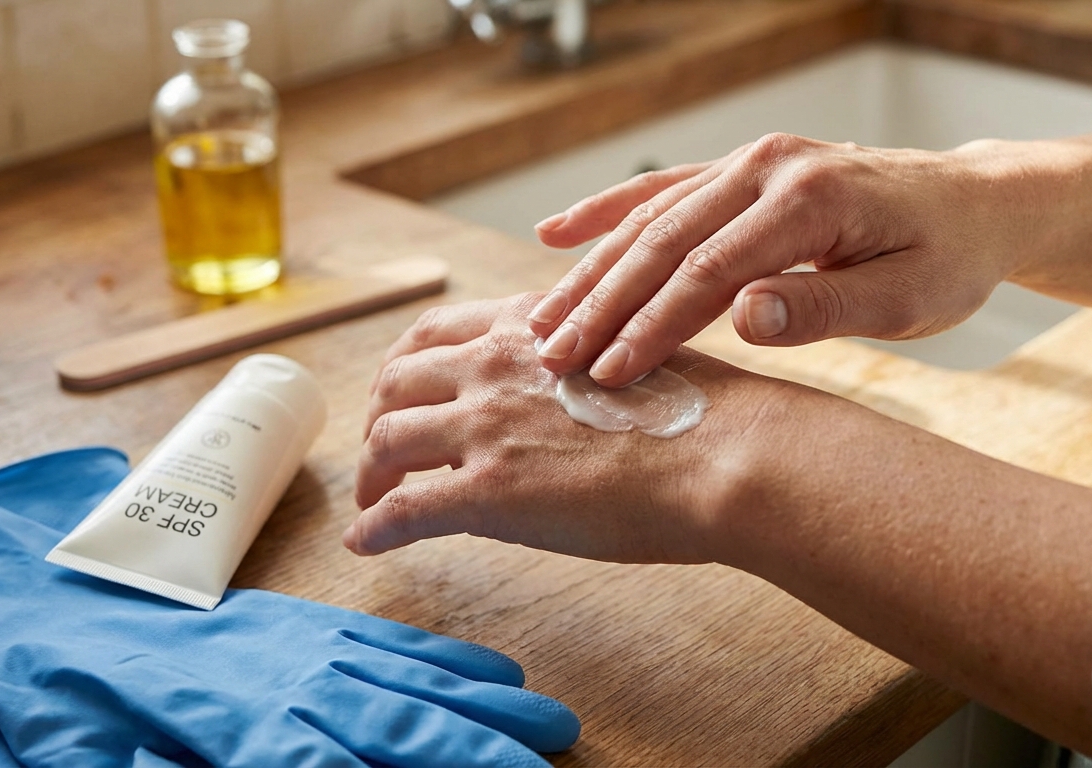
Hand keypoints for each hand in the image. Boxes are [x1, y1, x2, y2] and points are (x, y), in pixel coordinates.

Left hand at [347, 294, 774, 562]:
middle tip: (380, 454)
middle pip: (395, 384)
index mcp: (527, 328)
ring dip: (370, 475)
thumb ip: (570, 361)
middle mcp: (493, 365)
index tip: (402, 397)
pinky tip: (366, 543)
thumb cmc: (701, 412)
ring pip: (386, 441)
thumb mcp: (623, 350)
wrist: (725, 453)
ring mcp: (484, 427)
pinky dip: (373, 527)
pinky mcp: (487, 492)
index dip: (404, 369)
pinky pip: (402, 510)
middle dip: (376, 419)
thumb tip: (558, 390)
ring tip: (373, 501)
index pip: (433, 334)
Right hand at [528, 134, 1024, 386]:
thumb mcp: (910, 297)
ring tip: (541, 320)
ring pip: (651, 217)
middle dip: (602, 304)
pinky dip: (606, 213)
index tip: (608, 373)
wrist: (975, 203)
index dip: (652, 325)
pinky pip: (661, 190)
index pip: (708, 270)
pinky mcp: (740, 169)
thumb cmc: (948, 259)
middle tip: (552, 357)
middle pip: (664, 240)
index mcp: (809, 198)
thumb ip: (827, 305)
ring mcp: (750, 161)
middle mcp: (768, 166)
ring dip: (592, 270)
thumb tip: (745, 316)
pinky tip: (555, 234)